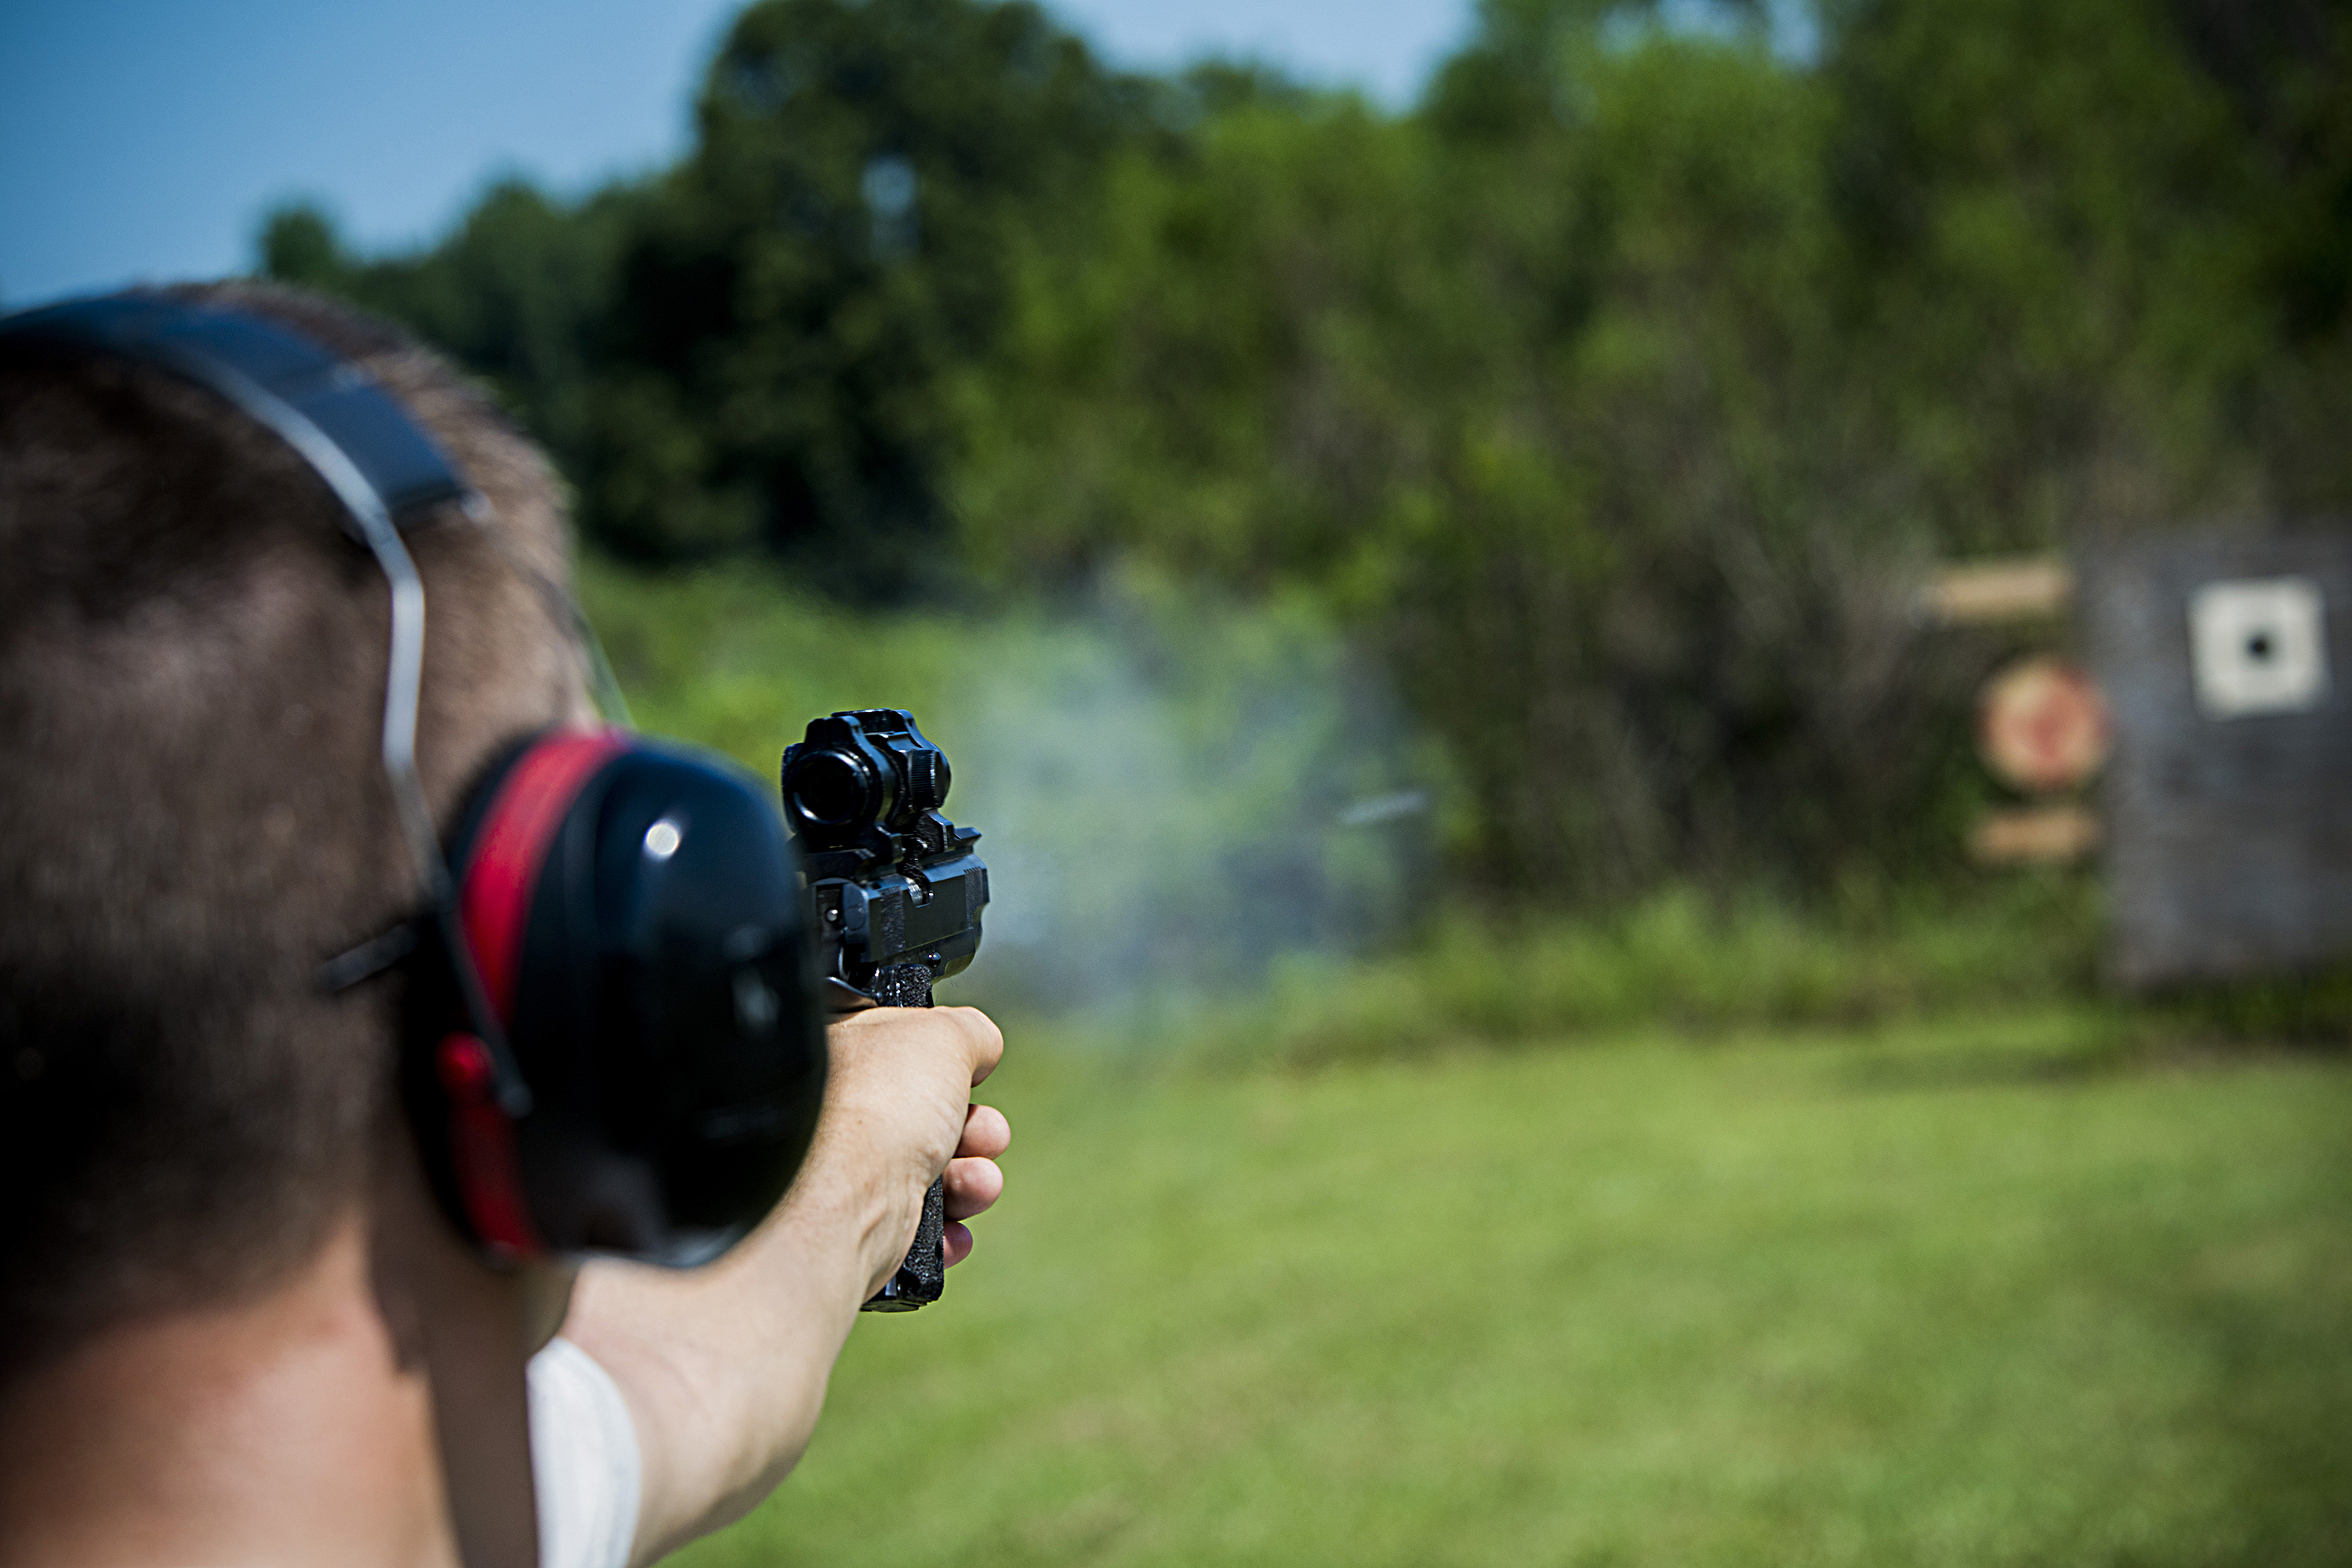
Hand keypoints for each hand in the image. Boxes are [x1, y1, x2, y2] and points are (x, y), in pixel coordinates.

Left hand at [821, 1006, 1005, 1294]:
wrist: (845, 1200)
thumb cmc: (879, 1108)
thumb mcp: (943, 1036)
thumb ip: (970, 1033)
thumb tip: (980, 1049)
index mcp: (839, 1054)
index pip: (904, 1055)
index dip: (948, 1067)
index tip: (973, 1079)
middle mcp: (832, 1115)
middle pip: (927, 1119)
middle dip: (975, 1131)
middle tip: (986, 1136)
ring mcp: (840, 1175)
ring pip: (928, 1177)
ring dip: (971, 1183)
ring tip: (977, 1184)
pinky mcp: (853, 1229)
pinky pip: (914, 1230)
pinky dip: (944, 1232)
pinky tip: (951, 1230)